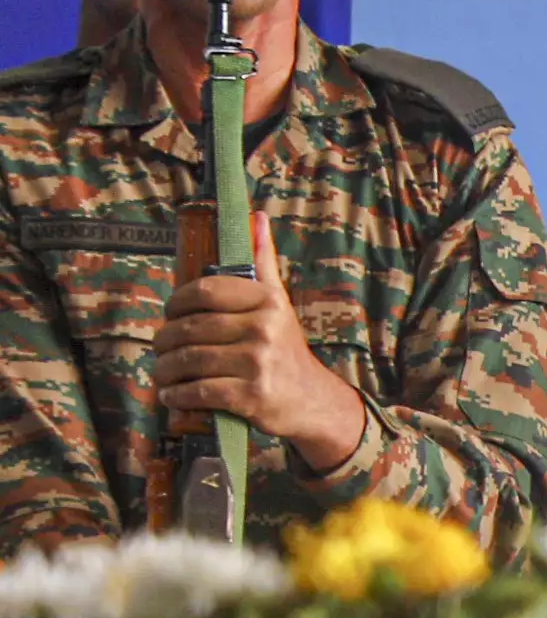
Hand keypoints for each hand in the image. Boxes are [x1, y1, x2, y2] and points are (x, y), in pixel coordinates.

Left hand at [157, 213, 366, 470]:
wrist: (313, 400)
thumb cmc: (285, 349)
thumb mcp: (278, 303)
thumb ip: (263, 263)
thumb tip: (257, 217)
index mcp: (266, 301)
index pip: (203, 291)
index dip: (176, 303)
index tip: (170, 314)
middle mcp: (264, 328)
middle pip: (189, 329)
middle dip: (164, 342)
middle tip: (161, 349)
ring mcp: (258, 363)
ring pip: (188, 361)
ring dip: (165, 371)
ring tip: (163, 373)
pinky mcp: (251, 395)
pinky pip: (198, 392)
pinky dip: (177, 395)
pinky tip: (173, 395)